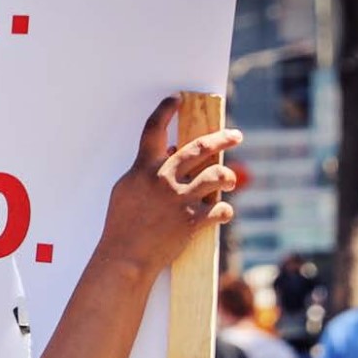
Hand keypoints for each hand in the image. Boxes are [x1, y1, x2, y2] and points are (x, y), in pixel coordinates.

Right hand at [97, 97, 241, 277]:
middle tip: (236, 135)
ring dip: (229, 176)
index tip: (176, 99)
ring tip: (231, 181)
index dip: (165, 110)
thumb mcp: (125, 191)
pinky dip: (224, 213)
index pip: (153, 130)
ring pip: (218, 175)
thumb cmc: (121, 225)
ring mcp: (180, 199)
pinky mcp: (193, 221)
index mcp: (143, 169)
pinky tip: (222, 215)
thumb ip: (144, 171)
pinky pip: (221, 211)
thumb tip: (168, 153)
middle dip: (222, 138)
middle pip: (199, 148)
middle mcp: (164, 179)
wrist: (125, 257)